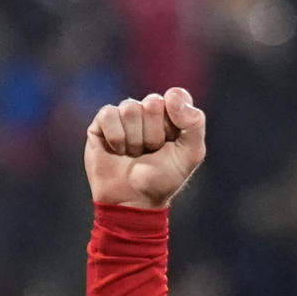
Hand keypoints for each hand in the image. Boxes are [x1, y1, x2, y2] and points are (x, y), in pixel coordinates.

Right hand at [85, 88, 206, 209]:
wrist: (134, 201)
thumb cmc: (163, 179)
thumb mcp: (191, 154)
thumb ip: (194, 123)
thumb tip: (171, 95)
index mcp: (172, 115)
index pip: (177, 96)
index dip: (176, 115)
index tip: (173, 137)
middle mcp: (148, 111)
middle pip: (153, 102)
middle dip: (154, 134)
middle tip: (151, 151)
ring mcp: (125, 115)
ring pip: (130, 109)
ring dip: (135, 139)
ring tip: (134, 154)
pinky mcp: (102, 122)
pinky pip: (109, 115)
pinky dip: (116, 138)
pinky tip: (117, 150)